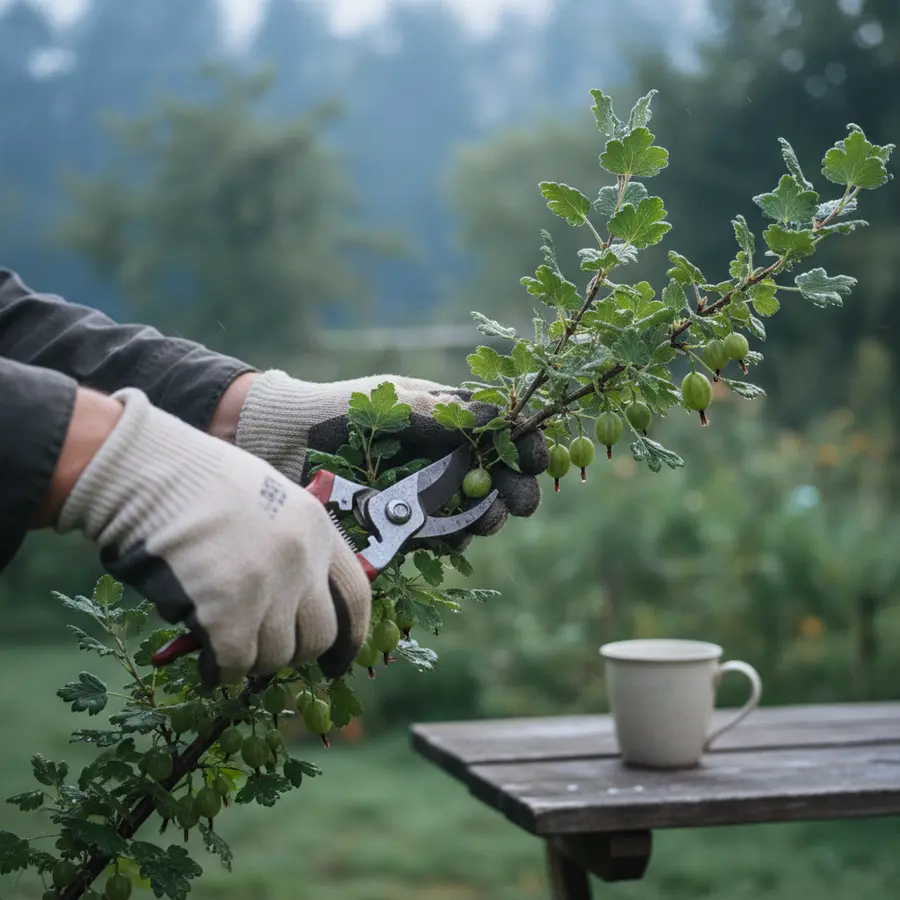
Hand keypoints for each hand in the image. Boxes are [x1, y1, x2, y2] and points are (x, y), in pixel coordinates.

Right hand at [56, 388, 370, 684]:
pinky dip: (220, 671)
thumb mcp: (269, 501)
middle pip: (319, 635)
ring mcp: (268, 587)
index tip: (338, 662)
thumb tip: (294, 604)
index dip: (351, 636)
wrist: (150, 474)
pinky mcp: (228, 613)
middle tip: (264, 651)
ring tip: (223, 641)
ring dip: (252, 659)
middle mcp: (303, 559)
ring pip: (276, 655)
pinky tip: (206, 664)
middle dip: (294, 653)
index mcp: (317, 527)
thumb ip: (291, 546)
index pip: (355, 595)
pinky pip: (235, 663)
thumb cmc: (198, 484)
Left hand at [232, 371, 548, 540]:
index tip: (538, 460)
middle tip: (517, 504)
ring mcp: (426, 490)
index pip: (501, 431)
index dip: (526, 445)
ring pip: (475, 509)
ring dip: (488, 517)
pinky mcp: (406, 522)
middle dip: (514, 491)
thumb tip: (500, 414)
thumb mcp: (392, 403)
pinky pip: (442, 536)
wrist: (285, 445)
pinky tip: (453, 537)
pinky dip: (455, 539)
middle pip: (497, 476)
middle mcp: (443, 455)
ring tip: (482, 520)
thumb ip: (443, 414)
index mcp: (447, 419)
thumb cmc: (338, 411)